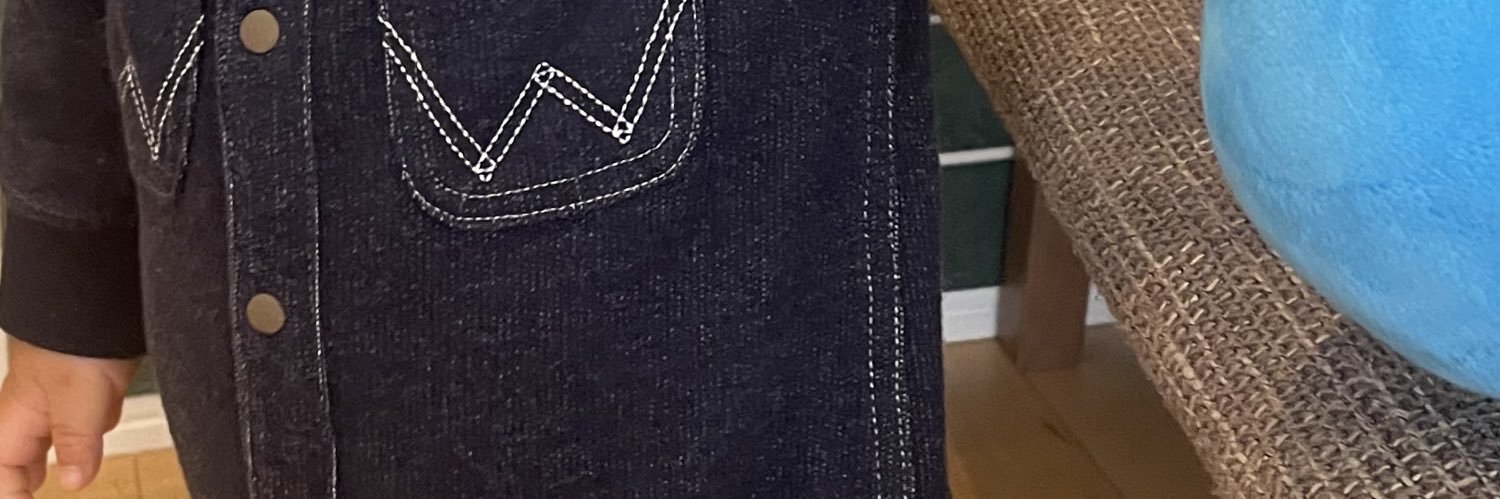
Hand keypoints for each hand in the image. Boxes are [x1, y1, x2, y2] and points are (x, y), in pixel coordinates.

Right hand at [0, 337, 138, 498]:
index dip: (11, 496)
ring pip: (38, 440)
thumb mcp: (79, 401)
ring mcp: (54, 397)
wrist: (98, 296)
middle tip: (24, 494)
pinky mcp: (81, 386)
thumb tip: (73, 482)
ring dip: (36, 464)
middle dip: (15, 482)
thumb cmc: (76, 340)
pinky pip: (70, 422)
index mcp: (14, 420)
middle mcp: (29, 411)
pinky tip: (82, 448)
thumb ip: (76, 443)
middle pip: (13, 458)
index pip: (2, 474)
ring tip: (38, 483)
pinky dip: (72, 441)